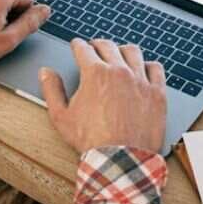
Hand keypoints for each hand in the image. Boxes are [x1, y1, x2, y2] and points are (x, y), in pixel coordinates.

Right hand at [39, 39, 166, 153]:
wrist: (120, 159)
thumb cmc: (91, 140)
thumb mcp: (61, 117)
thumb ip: (52, 90)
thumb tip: (46, 73)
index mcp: (94, 73)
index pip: (83, 48)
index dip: (77, 45)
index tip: (77, 46)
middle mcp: (119, 71)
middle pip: (108, 46)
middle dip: (98, 44)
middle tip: (95, 48)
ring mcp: (140, 80)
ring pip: (133, 52)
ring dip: (123, 50)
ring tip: (119, 54)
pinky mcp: (157, 93)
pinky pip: (156, 69)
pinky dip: (148, 66)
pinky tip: (144, 69)